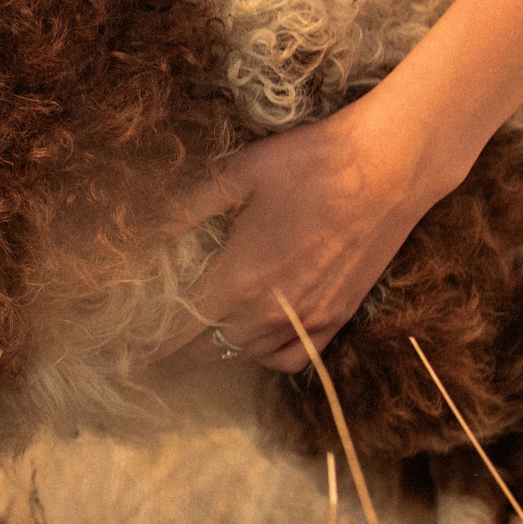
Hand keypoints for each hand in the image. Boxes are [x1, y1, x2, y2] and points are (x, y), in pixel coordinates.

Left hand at [151, 92, 469, 373]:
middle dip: (180, 350)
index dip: (154, 344)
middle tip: (160, 347)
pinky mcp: (338, 317)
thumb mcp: (237, 176)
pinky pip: (295, 359)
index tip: (134, 352)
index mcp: (238, 279)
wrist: (388, 168)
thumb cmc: (308, 164)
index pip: (181, 328)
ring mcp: (307, 319)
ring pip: (249, 354)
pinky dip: (269, 356)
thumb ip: (187, 209)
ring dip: (222, 348)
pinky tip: (258, 339)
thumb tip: (146, 232)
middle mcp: (270, 310)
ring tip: (204, 335)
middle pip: (210, 348)